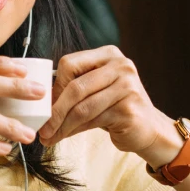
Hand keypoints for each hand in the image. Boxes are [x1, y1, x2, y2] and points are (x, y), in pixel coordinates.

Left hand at [37, 45, 168, 156]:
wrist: (149, 129)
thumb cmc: (115, 107)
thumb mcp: (95, 89)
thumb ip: (73, 86)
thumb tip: (40, 100)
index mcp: (108, 54)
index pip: (70, 64)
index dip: (54, 86)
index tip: (44, 105)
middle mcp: (121, 66)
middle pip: (75, 87)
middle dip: (55, 110)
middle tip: (42, 127)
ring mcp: (127, 86)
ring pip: (82, 107)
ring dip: (62, 125)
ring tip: (49, 136)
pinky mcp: (129, 109)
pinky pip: (93, 121)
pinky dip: (74, 130)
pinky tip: (65, 136)